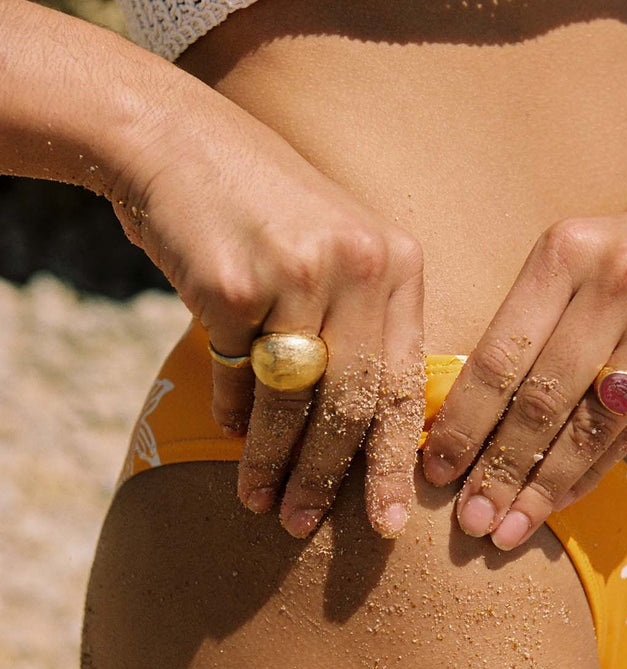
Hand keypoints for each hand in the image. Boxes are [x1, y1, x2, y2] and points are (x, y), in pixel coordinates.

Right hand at [114, 77, 424, 537]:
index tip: (390, 520)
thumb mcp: (335, 253)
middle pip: (355, 402)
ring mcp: (299, 275)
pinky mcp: (234, 285)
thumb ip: (358, 328)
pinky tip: (230, 434)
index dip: (395, 459)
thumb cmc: (261, 210)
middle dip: (330, 476)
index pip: (406, 381)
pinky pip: (237, 377)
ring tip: (263, 503)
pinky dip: (233, 413)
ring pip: (295, 402)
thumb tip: (358, 435)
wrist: (177, 142)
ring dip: (275, 463)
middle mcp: (359, 266)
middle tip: (307, 526)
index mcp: (397, 263)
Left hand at [422, 174, 626, 549]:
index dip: (464, 421)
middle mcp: (619, 284)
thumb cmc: (616, 256)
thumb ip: (522, 328)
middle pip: (543, 398)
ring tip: (505, 529)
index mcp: (565, 252)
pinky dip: (587, 472)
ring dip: (541, 487)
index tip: (435, 470)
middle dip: (498, 468)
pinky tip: (554, 501)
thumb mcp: (565, 263)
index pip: (501, 355)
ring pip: (589, 426)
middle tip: (469, 521)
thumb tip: (455, 420)